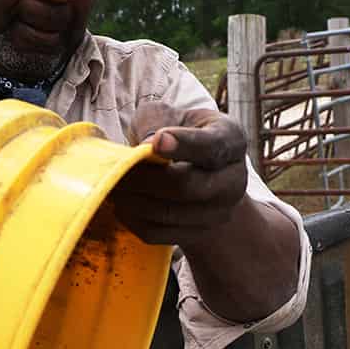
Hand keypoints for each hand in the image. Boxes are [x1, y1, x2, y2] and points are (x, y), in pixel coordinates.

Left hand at [111, 103, 249, 247]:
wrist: (198, 173)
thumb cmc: (178, 134)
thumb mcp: (168, 114)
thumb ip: (156, 121)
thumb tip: (147, 145)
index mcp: (231, 138)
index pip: (211, 146)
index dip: (184, 144)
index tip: (156, 141)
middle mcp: (234, 179)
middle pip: (188, 186)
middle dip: (146, 179)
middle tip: (117, 170)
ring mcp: (220, 212)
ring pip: (170, 214)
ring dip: (134, 201)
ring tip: (115, 185)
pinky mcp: (199, 234)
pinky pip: (159, 233)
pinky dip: (133, 219)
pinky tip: (123, 203)